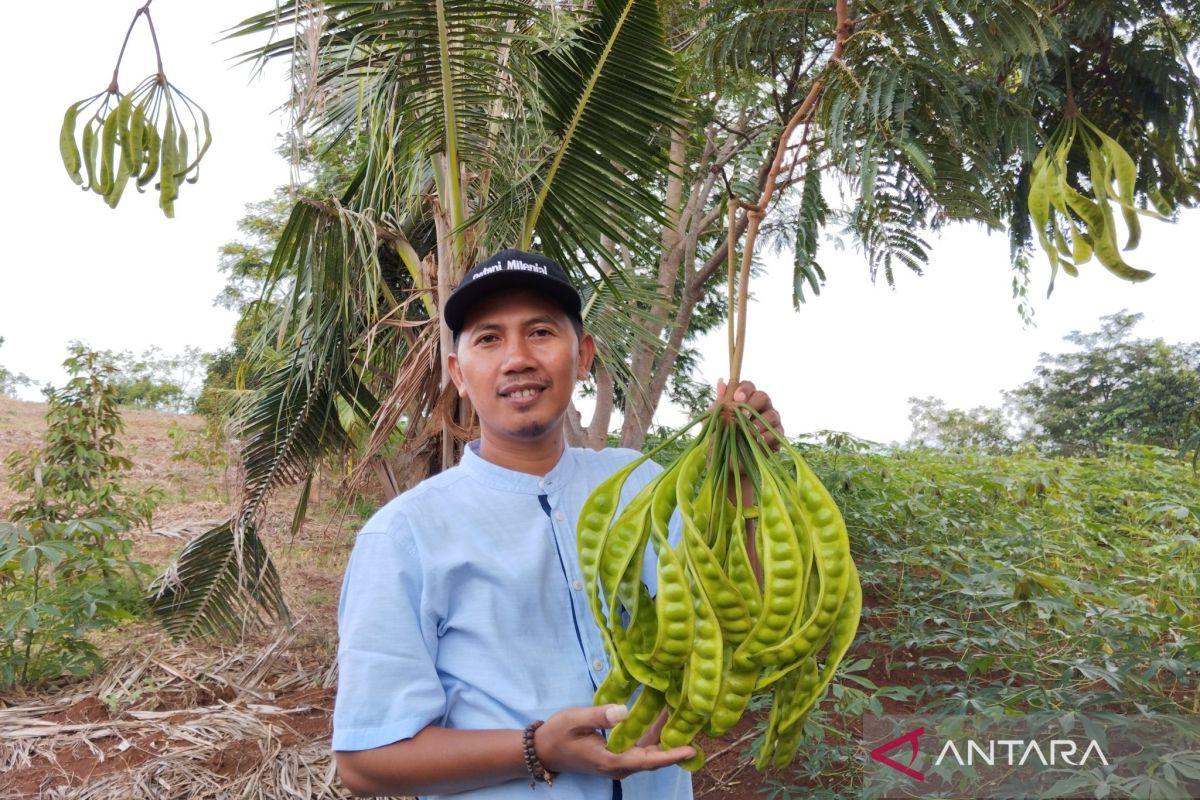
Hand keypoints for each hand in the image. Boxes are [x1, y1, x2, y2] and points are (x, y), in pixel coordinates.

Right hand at [535, 704, 694, 779]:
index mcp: (610, 760)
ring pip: (649, 751)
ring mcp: (619, 762)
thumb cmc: (557, 734)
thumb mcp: (574, 720)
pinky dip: (654, 733)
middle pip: (654, 757)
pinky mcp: (618, 755)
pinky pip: (641, 747)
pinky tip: (662, 715)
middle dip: (676, 743)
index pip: (646, 760)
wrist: (543, 750)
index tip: (690, 749)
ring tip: (684, 714)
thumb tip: (624, 711)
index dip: (670, 755)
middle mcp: (619, 765)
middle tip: (696, 723)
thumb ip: (598, 716)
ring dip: (666, 736)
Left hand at [715, 378, 783, 451]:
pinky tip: (759, 440)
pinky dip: (769, 436)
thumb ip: (720, 402)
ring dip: (761, 422)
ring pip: (772, 414)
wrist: (726, 461)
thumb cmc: (720, 437)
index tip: (737, 397)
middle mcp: (760, 407)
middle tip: (743, 415)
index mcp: (745, 399)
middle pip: (763, 396)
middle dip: (753, 404)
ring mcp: (770, 421)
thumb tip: (721, 382)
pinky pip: (777, 432)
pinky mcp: (776, 436)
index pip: (748, 386)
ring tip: (750, 430)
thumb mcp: (714, 419)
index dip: (744, 389)